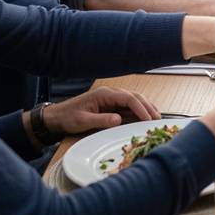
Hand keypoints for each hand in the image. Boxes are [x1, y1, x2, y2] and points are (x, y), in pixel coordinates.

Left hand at [42, 86, 160, 136]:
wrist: (56, 117)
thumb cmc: (68, 118)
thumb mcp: (83, 121)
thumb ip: (101, 120)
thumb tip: (119, 120)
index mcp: (104, 94)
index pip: (128, 98)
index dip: (141, 108)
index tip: (148, 119)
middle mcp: (110, 94)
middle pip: (135, 97)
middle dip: (148, 107)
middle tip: (158, 120)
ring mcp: (111, 99)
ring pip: (134, 101)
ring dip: (146, 108)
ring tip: (156, 119)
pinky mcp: (110, 106)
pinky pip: (128, 107)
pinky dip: (138, 112)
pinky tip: (145, 119)